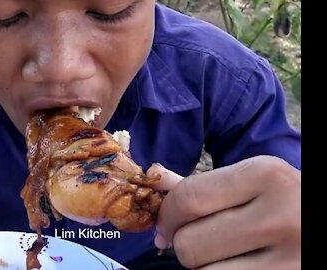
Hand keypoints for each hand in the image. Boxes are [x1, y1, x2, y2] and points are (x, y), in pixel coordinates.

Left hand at [147, 155, 300, 269]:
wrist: (325, 225)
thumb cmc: (285, 199)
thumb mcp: (251, 181)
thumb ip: (201, 183)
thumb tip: (154, 176)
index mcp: (265, 175)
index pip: (189, 199)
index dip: (167, 215)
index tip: (166, 225)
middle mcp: (279, 216)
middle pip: (189, 244)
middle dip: (183, 243)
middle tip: (198, 239)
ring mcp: (289, 260)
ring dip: (203, 264)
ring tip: (224, 253)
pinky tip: (239, 265)